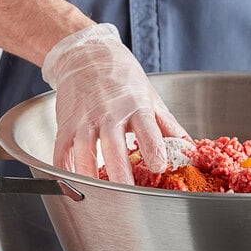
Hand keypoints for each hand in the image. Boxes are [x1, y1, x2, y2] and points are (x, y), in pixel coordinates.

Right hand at [42, 23, 187, 182]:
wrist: (87, 54)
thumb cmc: (123, 78)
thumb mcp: (150, 97)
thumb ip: (168, 125)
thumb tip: (189, 148)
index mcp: (135, 106)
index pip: (147, 129)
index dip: (153, 148)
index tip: (160, 167)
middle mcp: (109, 113)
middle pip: (113, 146)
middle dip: (120, 171)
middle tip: (127, 194)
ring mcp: (84, 120)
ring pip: (84, 152)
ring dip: (90, 175)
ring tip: (97, 196)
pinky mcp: (65, 125)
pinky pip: (61, 151)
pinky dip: (64, 170)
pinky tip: (71, 185)